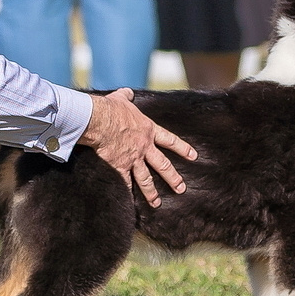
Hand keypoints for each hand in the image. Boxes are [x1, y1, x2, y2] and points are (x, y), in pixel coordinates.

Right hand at [82, 89, 197, 205]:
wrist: (101, 120)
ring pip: (146, 179)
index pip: (171, 141)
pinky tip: (131, 203)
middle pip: (162, 165)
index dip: (183, 149)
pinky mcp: (119, 167)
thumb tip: (128, 92)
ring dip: (152, 192)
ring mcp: (133, 159)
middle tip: (181, 188)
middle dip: (173, 178)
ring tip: (157, 203)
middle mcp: (144, 147)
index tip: (193, 156)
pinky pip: (125, 182)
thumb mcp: (121, 99)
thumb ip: (127, 97)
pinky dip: (127, 193)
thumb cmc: (112, 109)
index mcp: (148, 130)